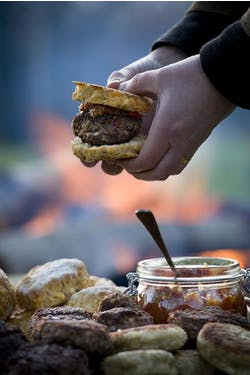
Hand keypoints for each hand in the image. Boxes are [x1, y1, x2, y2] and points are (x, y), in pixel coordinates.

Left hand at [99, 46, 186, 174]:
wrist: (224, 78)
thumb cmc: (190, 76)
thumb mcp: (159, 76)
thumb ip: (135, 83)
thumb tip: (118, 88)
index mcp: (166, 128)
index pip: (145, 160)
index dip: (130, 165)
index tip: (120, 157)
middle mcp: (179, 142)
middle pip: (157, 173)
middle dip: (139, 173)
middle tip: (128, 164)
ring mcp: (190, 144)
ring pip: (170, 172)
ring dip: (153, 172)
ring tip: (142, 163)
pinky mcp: (197, 142)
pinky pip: (179, 164)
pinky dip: (166, 167)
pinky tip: (159, 156)